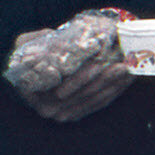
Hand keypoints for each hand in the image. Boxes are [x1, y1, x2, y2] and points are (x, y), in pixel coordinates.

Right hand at [10, 15, 132, 122]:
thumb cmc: (26, 53)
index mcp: (34, 92)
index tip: (100, 63)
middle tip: (122, 65)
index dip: (82, 76)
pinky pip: (97, 104)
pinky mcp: (76, 113)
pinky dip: (114, 92)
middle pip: (82, 95)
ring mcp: (63, 114)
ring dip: (113, 85)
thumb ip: (38, 41)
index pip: (62, 87)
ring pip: (93, 100)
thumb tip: (56, 40)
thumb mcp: (25, 44)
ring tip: (128, 69)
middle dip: (104, 80)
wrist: (30, 71)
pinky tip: (126, 79)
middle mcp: (47, 108)